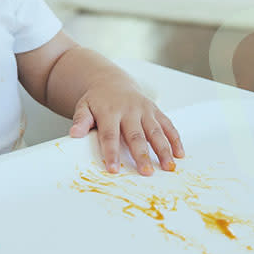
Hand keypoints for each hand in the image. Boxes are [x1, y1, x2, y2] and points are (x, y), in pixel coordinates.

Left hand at [69, 78, 183, 175]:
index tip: (113, 170)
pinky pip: (167, 124)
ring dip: (163, 149)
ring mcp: (144, 110)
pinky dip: (174, 139)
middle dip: (141, 154)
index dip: (111, 153)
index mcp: (109, 111)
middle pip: (136, 135)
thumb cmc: (97, 100)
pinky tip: (179, 154)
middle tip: (147, 172)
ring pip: (155, 131)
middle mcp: (129, 110)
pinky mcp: (155, 110)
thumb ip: (80, 120)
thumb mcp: (84, 107)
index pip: (109, 135)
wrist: (110, 81)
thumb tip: (74, 134)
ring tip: (168, 167)